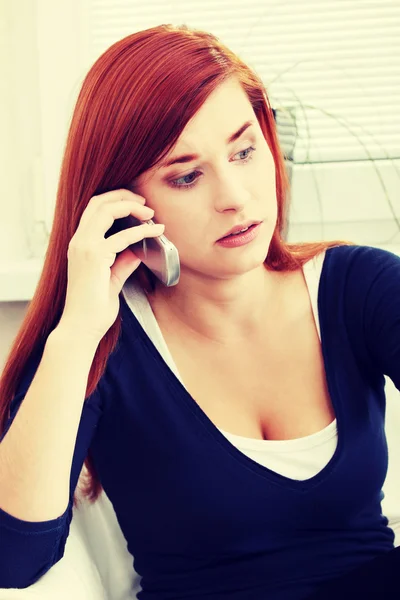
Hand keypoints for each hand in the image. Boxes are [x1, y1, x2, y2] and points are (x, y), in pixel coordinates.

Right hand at [59, 189, 163, 343]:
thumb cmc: (93, 308)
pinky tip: (156, 231)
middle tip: (145, 202)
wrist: (81, 327)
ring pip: (106, 210)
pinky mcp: (94, 257)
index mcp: (79, 244)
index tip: (137, 205)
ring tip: (150, 212)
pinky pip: (122, 236)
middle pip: (98, 202)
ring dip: (131, 206)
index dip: (115, 201)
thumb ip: (122, 263)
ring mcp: (84, 247)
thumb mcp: (111, 280)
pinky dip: (141, 230)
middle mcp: (78, 241)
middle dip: (124, 196)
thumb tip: (136, 251)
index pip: (94, 209)